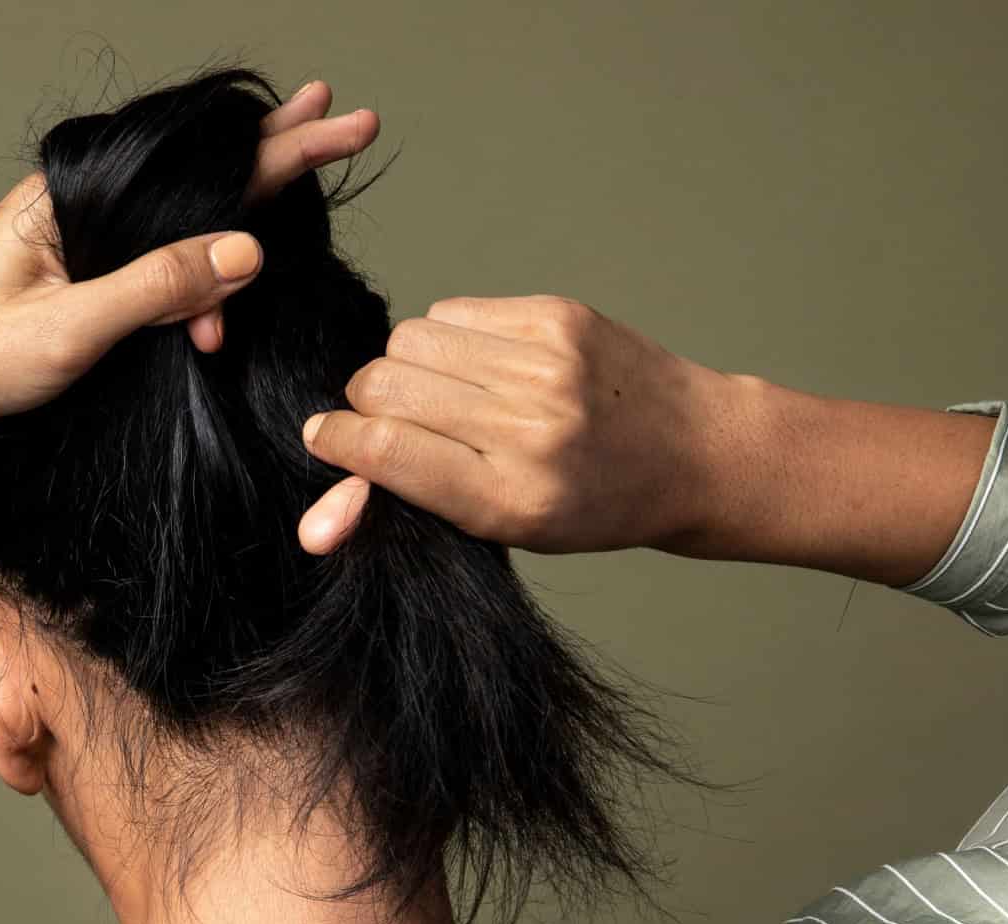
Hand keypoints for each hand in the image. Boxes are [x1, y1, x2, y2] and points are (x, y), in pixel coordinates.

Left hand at [0, 81, 380, 443]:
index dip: (279, 144)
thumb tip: (246, 249)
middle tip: (344, 126)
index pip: (198, 163)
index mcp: (72, 197)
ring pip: (177, 234)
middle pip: (196, 178)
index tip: (340, 120)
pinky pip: (150, 270)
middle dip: (272, 163)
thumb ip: (160, 286)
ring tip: (244, 301)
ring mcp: (74, 245)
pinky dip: (188, 290)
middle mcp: (77, 207)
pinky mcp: (70, 284)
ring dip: (221, 265)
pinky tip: (209, 312)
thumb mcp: (70, 329)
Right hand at [293, 295, 750, 555]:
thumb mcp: (503, 530)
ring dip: (407, 365)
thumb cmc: (588, 504)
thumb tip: (315, 522)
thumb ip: (412, 509)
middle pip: (383, 384)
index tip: (324, 439)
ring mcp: (545, 366)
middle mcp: (529, 429)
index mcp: (510, 499)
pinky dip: (448, 337)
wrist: (693, 453)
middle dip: (367, 402)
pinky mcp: (557, 317)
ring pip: (409, 339)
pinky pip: (451, 310)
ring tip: (445, 393)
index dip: (335, 441)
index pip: (382, 449)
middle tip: (391, 420)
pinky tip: (482, 365)